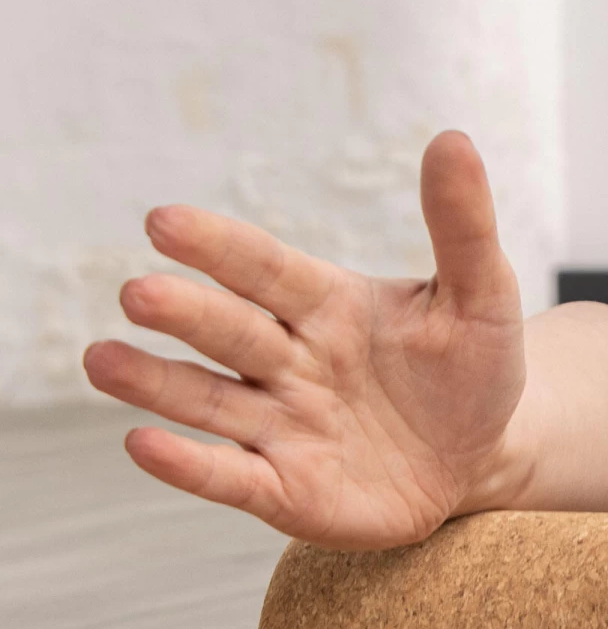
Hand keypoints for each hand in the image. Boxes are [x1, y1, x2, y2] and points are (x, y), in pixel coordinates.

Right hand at [83, 131, 525, 548]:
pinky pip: (230, 476)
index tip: (165, 222)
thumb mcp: (483, 298)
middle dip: (186, 313)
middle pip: (231, 331)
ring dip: (157, 384)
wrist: (482, 458)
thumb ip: (463, 227)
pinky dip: (189, 465)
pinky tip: (143, 444)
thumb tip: (455, 139)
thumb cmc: (474, 370)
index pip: (266, 269)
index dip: (220, 248)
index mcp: (328, 305)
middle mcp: (291, 360)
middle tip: (141, 293)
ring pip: (209, 402)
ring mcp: (283, 425)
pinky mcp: (285, 489)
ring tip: (102, 361)